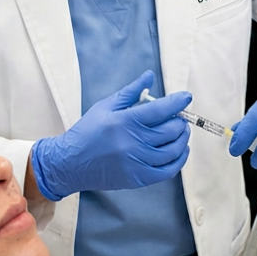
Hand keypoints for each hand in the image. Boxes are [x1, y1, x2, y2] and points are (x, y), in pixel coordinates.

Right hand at [31, 71, 191, 201]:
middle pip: (170, 130)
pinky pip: (167, 171)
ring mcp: (136, 162)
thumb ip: (130, 92)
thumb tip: (149, 76)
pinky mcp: (138, 178)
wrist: (70, 163)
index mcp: (124, 121)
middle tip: (179, 117)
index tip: (186, 97)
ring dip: (182, 139)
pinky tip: (180, 151)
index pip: (160, 110)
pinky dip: (179, 160)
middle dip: (180, 121)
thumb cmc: (87, 132)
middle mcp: (132, 142)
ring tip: (181, 132)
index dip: (177, 102)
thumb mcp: (106, 106)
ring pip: (172, 150)